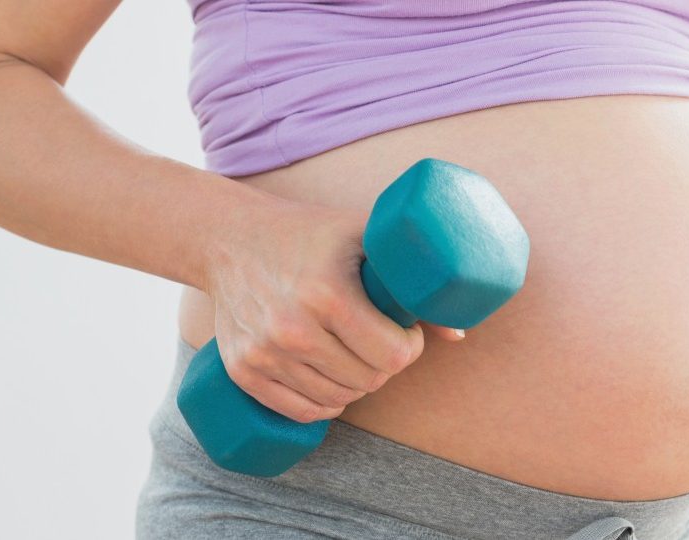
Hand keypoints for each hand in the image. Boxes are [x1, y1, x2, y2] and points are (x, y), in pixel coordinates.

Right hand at [203, 198, 464, 422]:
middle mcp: (292, 328)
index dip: (409, 346)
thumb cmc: (310, 233)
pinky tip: (332, 378)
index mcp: (328, 294)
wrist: (229, 237)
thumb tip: (459, 335)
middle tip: (380, 340)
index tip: (404, 330)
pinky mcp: (243, 370)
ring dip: (357, 384)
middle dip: (385, 364)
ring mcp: (264, 352)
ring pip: (338, 400)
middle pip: (369, 381)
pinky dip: (325, 403)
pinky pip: (301, 411)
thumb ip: (414, 281)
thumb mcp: (365, 238)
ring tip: (355, 353)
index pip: (393, 355)